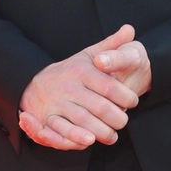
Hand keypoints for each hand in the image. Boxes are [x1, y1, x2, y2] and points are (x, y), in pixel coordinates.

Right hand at [18, 25, 142, 150]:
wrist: (36, 83)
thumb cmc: (72, 71)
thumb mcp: (88, 55)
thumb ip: (111, 45)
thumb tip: (130, 29)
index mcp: (81, 71)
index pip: (110, 86)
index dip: (126, 97)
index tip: (134, 101)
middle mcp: (68, 87)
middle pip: (100, 107)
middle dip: (117, 118)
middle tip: (123, 122)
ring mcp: (57, 104)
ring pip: (84, 121)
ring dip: (102, 132)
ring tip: (113, 136)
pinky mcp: (47, 119)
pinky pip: (63, 132)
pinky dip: (77, 138)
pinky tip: (90, 140)